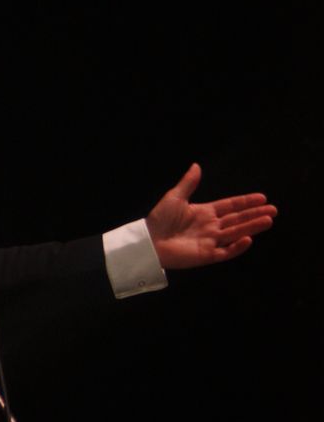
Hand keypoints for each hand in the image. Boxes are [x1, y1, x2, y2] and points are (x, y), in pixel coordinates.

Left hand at [146, 163, 275, 269]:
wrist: (148, 241)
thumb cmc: (159, 219)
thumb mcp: (175, 197)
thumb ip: (188, 183)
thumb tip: (197, 166)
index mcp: (204, 212)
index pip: (230, 206)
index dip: (245, 202)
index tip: (262, 198)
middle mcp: (211, 226)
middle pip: (238, 219)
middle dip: (255, 214)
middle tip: (273, 210)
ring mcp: (210, 241)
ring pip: (236, 233)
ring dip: (252, 227)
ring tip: (268, 220)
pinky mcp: (206, 255)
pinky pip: (225, 252)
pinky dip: (237, 247)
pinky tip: (248, 238)